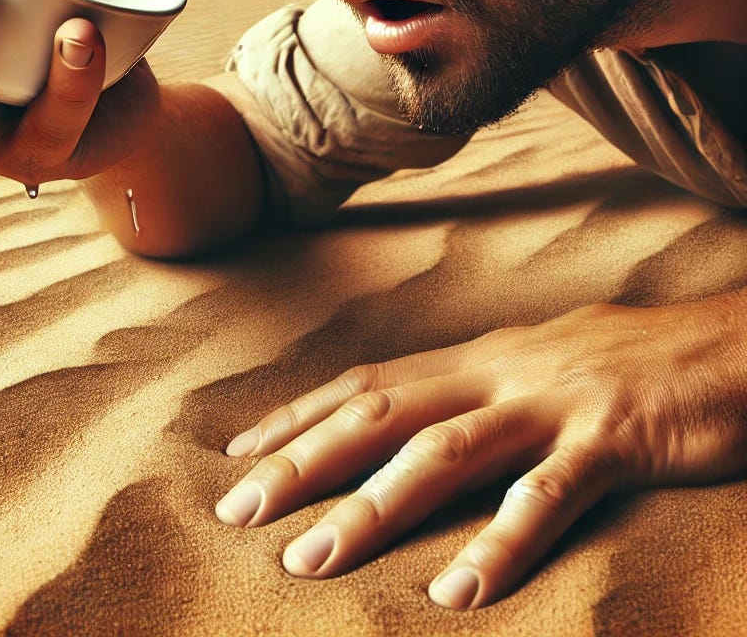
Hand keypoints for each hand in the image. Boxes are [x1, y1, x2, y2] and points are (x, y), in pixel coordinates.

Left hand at [215, 295, 746, 608]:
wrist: (729, 341)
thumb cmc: (630, 361)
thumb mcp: (540, 366)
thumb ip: (480, 391)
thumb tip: (420, 420)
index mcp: (478, 358)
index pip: (367, 382)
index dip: (299, 414)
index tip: (240, 452)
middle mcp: (499, 372)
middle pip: (379, 415)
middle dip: (302, 462)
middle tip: (237, 510)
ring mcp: (552, 403)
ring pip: (442, 453)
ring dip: (372, 508)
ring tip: (313, 560)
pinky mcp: (613, 439)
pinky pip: (546, 496)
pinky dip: (499, 543)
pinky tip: (458, 593)